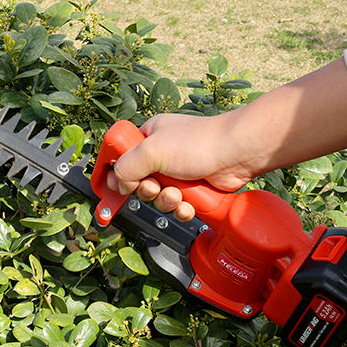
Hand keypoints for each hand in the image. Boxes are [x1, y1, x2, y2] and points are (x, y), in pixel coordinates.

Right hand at [107, 112, 254, 221]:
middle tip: (155, 186)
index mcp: (149, 137)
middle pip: (137, 182)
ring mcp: (177, 172)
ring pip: (157, 198)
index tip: (110, 187)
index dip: (115, 173)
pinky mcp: (192, 189)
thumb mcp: (151, 150)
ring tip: (177, 194)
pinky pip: (176, 207)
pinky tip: (188, 203)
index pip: (121, 156)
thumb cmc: (199, 142)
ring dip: (165, 201)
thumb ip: (125, 167)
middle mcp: (162, 154)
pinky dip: (181, 209)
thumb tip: (118, 184)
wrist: (236, 154)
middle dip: (146, 190)